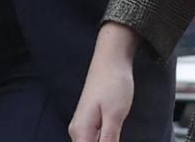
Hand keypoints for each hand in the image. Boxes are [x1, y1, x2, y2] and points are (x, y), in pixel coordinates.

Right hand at [69, 23, 138, 141]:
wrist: (111, 59)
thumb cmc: (113, 83)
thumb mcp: (115, 115)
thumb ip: (108, 140)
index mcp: (81, 131)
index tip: (114, 139)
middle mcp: (77, 130)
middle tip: (117, 131)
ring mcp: (83, 125)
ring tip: (117, 128)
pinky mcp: (90, 120)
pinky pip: (95, 138)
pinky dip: (105, 139)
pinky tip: (115, 132)